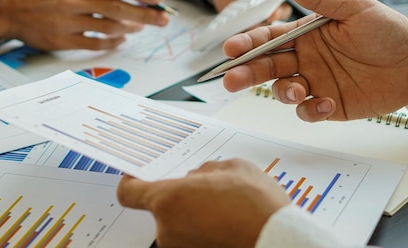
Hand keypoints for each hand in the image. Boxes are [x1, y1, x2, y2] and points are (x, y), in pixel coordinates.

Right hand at [0, 0, 169, 50]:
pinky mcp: (62, 41)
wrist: (9, 9)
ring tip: (140, 27)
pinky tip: (121, 39)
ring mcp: (66, 23)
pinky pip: (95, 44)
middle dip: (144, 14)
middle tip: (162, 19)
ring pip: (108, 28)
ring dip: (129, 28)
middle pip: (116, 8)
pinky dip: (112, 42)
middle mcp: (71, 0)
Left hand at [117, 159, 289, 247]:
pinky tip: (227, 226)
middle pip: (162, 208)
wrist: (278, 242)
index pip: (128, 193)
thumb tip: (199, 177)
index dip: (132, 183)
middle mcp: (167, 229)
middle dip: (181, 199)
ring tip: (226, 211)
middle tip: (208, 193)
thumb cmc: (257, 207)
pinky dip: (205, 232)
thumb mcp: (233, 168)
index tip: (138, 179)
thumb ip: (206, 170)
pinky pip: (192, 239)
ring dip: (195, 216)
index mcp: (168, 200)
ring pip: (179, 225)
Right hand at [222, 0, 407, 121]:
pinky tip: (327, 102)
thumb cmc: (387, 31)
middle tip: (231, 79)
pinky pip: (309, 112)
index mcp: (304, 35)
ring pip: (282, 91)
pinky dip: (311, 110)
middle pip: (266, 67)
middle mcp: (304, 59)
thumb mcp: (354, 8)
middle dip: (246, 73)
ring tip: (297, 91)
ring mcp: (315, 82)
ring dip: (282, 93)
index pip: (267, 39)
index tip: (230, 48)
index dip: (247, 43)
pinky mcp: (328, 104)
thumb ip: (319, 0)